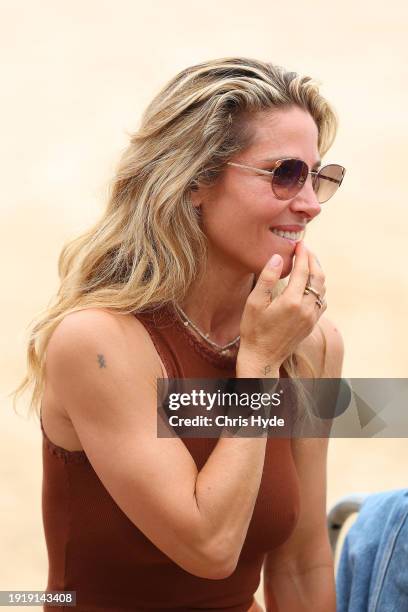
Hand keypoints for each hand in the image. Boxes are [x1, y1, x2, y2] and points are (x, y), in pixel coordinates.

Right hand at [237, 242, 326, 374]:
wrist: (262, 357)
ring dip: (317, 273)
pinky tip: (310, 285)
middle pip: (318, 276)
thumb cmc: (253, 330)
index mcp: (291, 301)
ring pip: (322, 289)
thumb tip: (277, 258)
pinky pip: (321, 301)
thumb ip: (267, 278)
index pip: (303, 270)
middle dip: (313, 260)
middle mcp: (306, 308)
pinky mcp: (312, 324)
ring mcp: (311, 317)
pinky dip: (318, 288)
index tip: (300, 243)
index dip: (303, 254)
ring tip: (308, 262)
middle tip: (305, 249)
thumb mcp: (254, 303)